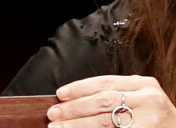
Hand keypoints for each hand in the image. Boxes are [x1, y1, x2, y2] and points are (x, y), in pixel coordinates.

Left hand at [47, 75, 175, 127]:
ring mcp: (151, 121)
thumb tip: (72, 102)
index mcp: (142, 85)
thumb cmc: (154, 119)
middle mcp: (148, 100)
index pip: (104, 83)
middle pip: (103, 102)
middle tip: (53, 114)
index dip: (79, 88)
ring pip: (106, 123)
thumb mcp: (138, 101)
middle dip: (75, 109)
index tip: (59, 94)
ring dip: (79, 126)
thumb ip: (113, 98)